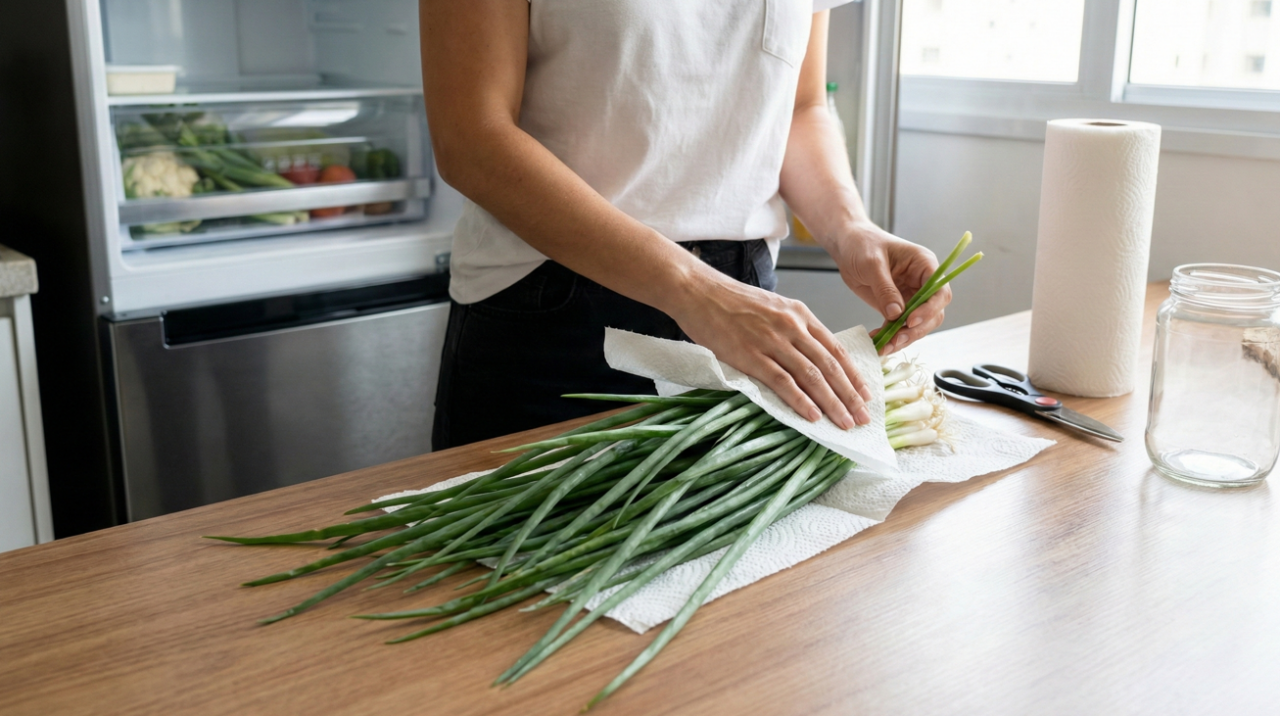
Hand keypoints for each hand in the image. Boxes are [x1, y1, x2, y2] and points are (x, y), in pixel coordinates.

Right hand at [666, 272, 873, 428]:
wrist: (698, 291)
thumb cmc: (730, 301)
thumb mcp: (772, 307)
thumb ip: (792, 328)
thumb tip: (809, 357)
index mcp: (800, 314)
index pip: (835, 349)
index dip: (853, 374)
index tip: (866, 394)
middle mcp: (792, 326)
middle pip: (829, 366)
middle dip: (850, 395)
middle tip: (863, 417)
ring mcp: (772, 341)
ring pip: (812, 376)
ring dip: (832, 403)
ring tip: (844, 423)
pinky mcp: (751, 355)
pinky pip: (782, 381)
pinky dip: (800, 400)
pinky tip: (812, 416)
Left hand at [831, 222, 950, 354]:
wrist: (848, 246)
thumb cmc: (863, 244)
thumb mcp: (872, 264)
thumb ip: (885, 288)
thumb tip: (897, 313)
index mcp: (924, 265)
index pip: (939, 291)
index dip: (929, 309)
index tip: (910, 321)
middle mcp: (922, 282)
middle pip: (932, 313)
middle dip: (915, 330)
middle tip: (895, 340)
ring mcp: (911, 296)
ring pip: (917, 324)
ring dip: (902, 338)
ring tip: (884, 347)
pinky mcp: (897, 306)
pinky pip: (899, 326)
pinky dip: (889, 336)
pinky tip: (877, 342)